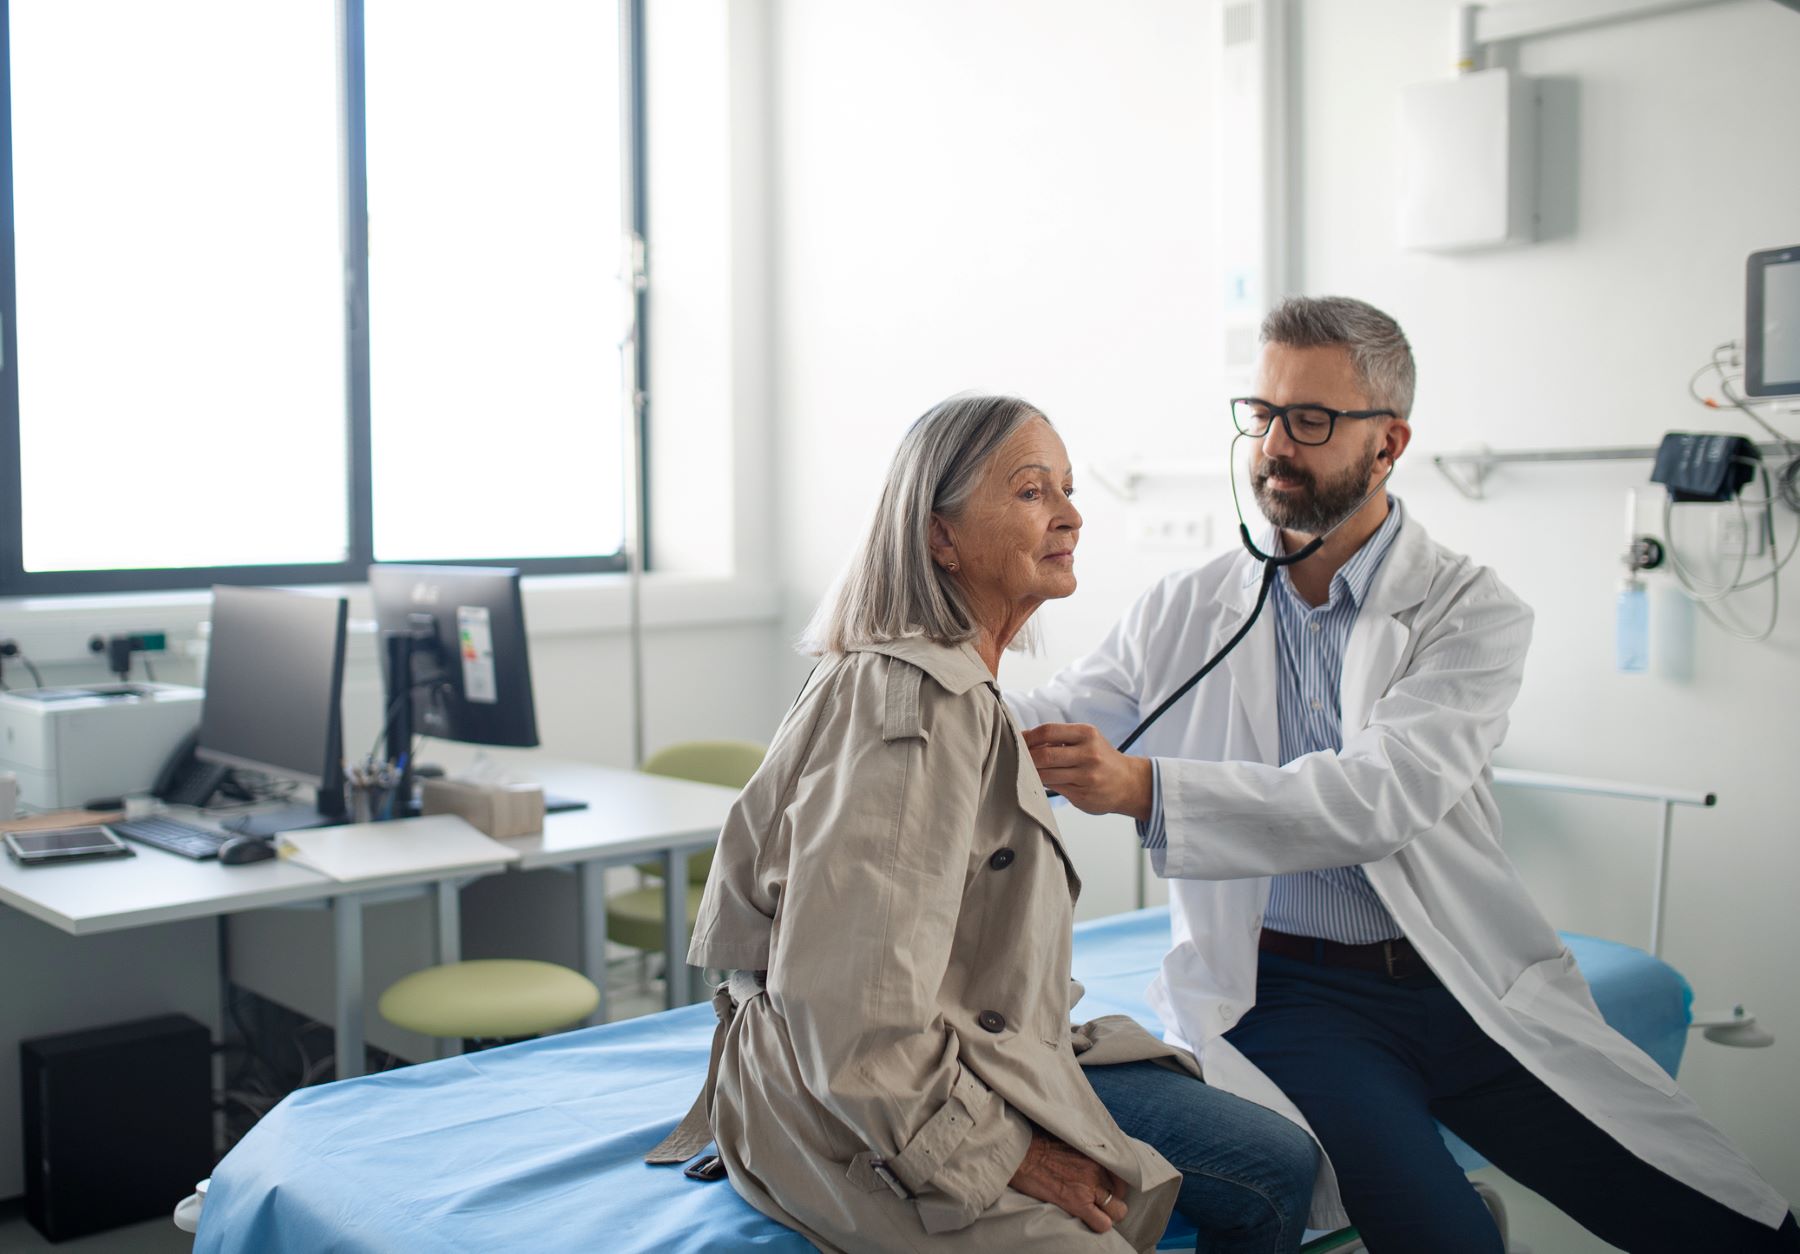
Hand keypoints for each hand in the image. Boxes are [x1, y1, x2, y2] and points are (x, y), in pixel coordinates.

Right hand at [1008, 1130, 1128, 1233]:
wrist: (1021, 1155)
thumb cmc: (1040, 1146)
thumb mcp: (1071, 1141)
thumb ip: (1088, 1153)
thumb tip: (1095, 1161)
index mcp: (1097, 1154)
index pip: (1122, 1176)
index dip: (1113, 1186)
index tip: (1104, 1188)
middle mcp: (1098, 1170)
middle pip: (1122, 1194)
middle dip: (1112, 1200)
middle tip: (1097, 1202)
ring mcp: (1089, 1187)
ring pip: (1117, 1211)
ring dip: (1107, 1214)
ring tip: (1093, 1212)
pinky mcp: (1078, 1203)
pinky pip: (1102, 1224)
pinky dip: (1098, 1225)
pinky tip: (1087, 1219)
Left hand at [1024, 723, 1153, 820]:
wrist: (1128, 782)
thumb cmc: (1100, 758)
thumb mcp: (1086, 740)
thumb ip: (1059, 739)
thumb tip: (1023, 738)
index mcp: (1087, 734)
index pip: (1047, 731)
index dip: (1027, 737)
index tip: (1016, 740)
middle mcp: (1089, 754)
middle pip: (1044, 755)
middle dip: (1026, 758)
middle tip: (1015, 758)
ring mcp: (1087, 777)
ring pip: (1046, 775)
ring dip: (1032, 773)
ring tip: (1025, 770)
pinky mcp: (1083, 795)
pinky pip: (1054, 788)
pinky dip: (1043, 784)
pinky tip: (1041, 781)